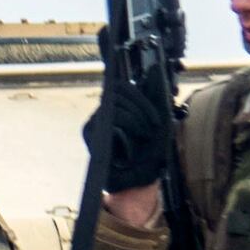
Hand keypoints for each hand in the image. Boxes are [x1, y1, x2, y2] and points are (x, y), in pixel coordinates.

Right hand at [89, 60, 178, 199]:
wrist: (138, 181)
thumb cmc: (149, 153)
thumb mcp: (159, 120)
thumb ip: (156, 94)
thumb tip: (154, 67)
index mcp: (120, 106)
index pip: (124, 87)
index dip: (140, 98)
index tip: (154, 117)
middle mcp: (105, 111)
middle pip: (120, 92)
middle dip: (141, 110)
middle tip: (151, 129)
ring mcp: (95, 121)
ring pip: (116, 106)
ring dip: (136, 121)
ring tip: (142, 138)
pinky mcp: (90, 133)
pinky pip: (110, 121)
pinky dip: (125, 133)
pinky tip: (128, 148)